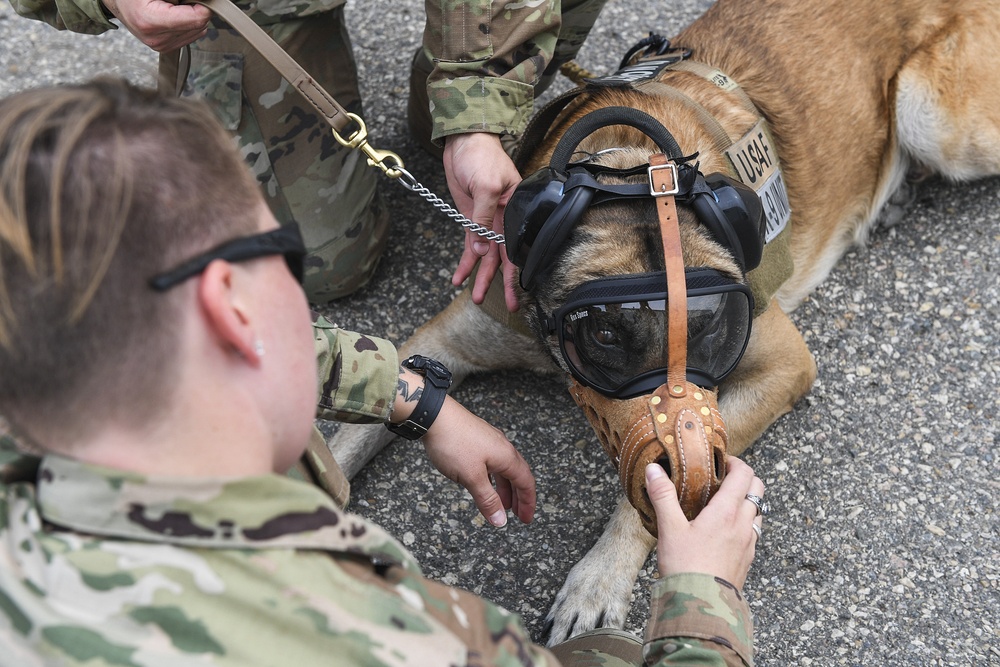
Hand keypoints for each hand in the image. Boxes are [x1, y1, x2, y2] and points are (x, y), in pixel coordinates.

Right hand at [102, 0, 211, 51]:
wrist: (119, 3)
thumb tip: (202, 2)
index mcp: (151, 21)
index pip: (196, 19)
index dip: (204, 7)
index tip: (202, 0)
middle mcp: (156, 38)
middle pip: (199, 26)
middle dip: (197, 10)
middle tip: (182, 1)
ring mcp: (161, 46)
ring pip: (197, 32)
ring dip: (193, 17)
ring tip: (175, 7)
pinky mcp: (165, 48)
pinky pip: (190, 36)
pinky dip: (188, 24)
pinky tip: (175, 15)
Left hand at [421, 396, 535, 526]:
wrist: (433, 415)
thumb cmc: (453, 442)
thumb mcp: (471, 477)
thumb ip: (487, 500)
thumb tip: (500, 520)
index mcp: (506, 456)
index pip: (526, 482)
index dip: (528, 502)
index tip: (525, 519)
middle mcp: (502, 447)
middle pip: (517, 475)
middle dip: (519, 496)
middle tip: (517, 515)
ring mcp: (489, 441)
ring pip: (503, 468)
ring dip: (504, 487)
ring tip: (500, 502)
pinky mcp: (477, 438)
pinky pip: (492, 461)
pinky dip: (492, 477)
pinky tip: (484, 482)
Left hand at [443, 132, 521, 311]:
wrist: (463, 141)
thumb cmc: (481, 156)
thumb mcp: (485, 185)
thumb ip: (483, 218)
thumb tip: (482, 249)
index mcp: (516, 211)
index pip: (519, 247)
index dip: (519, 271)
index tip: (521, 293)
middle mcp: (504, 219)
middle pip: (504, 257)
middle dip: (504, 283)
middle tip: (510, 307)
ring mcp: (486, 221)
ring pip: (486, 256)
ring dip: (481, 277)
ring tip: (477, 297)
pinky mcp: (471, 219)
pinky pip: (470, 245)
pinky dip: (465, 261)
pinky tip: (458, 277)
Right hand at [646, 456, 763, 588]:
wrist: (702, 605)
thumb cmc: (686, 566)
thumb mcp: (670, 528)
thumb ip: (663, 496)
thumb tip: (653, 469)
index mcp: (727, 512)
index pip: (745, 475)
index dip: (736, 463)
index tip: (720, 461)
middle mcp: (743, 524)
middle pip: (758, 489)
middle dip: (745, 478)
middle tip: (724, 478)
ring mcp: (749, 543)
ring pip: (758, 511)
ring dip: (747, 501)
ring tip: (724, 503)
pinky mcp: (748, 559)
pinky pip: (754, 533)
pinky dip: (745, 523)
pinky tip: (726, 531)